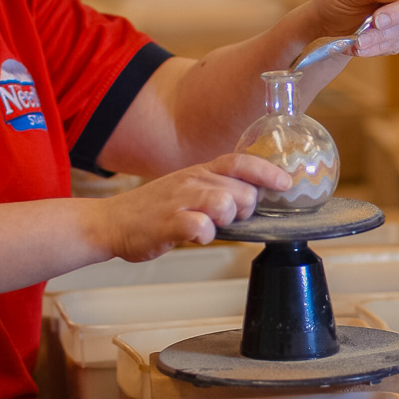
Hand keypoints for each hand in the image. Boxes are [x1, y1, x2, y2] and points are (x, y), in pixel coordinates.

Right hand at [98, 153, 291, 262]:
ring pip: (225, 203)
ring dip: (226, 219)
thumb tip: (254, 197)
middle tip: (229, 218)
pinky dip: (204, 234)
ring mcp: (180, 201)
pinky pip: (200, 226)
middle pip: (242, 190)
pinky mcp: (167, 223)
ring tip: (211, 225)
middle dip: (246, 208)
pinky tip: (196, 236)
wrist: (112, 222)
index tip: (286, 184)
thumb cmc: (154, 210)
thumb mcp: (188, 188)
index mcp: (200, 171)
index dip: (267, 172)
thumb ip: (218, 189)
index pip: (241, 162)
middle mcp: (192, 181)